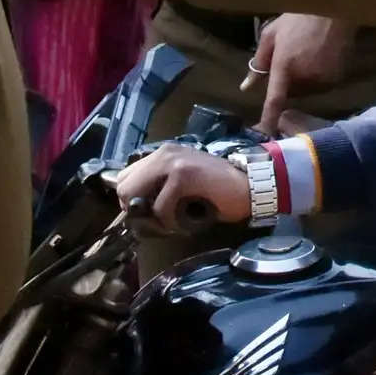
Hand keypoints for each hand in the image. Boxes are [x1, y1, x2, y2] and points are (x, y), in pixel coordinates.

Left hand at [111, 145, 250, 227]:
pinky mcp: (182, 176)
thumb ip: (159, 187)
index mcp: (162, 153)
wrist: (252, 186)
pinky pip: (160, 209)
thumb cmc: (219, 190)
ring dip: (155, 217)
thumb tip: (135, 208)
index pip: (124, 177)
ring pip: (137, 198)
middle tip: (162, 219)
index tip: (152, 212)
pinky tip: (191, 218)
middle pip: (124, 188)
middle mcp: (163, 153)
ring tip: (178, 219)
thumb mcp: (183, 183)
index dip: (133, 200)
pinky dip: (173, 221)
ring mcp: (172, 162)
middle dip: (139, 210)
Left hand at [251, 13, 355, 130]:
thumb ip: (258, 62)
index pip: (275, 99)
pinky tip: (321, 58)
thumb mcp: (271, 34)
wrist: (333, 8)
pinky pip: (323, 86)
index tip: (264, 134)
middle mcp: (305, 77)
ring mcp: (324, 78)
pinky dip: (319, 78)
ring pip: (308, 90)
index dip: (268, 119)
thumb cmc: (298, 18)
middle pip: (292, 92)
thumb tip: (246, 86)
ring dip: (304, 80)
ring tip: (308, 55)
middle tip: (291, 58)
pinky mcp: (338, 77)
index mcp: (284, 65)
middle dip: (288, 82)